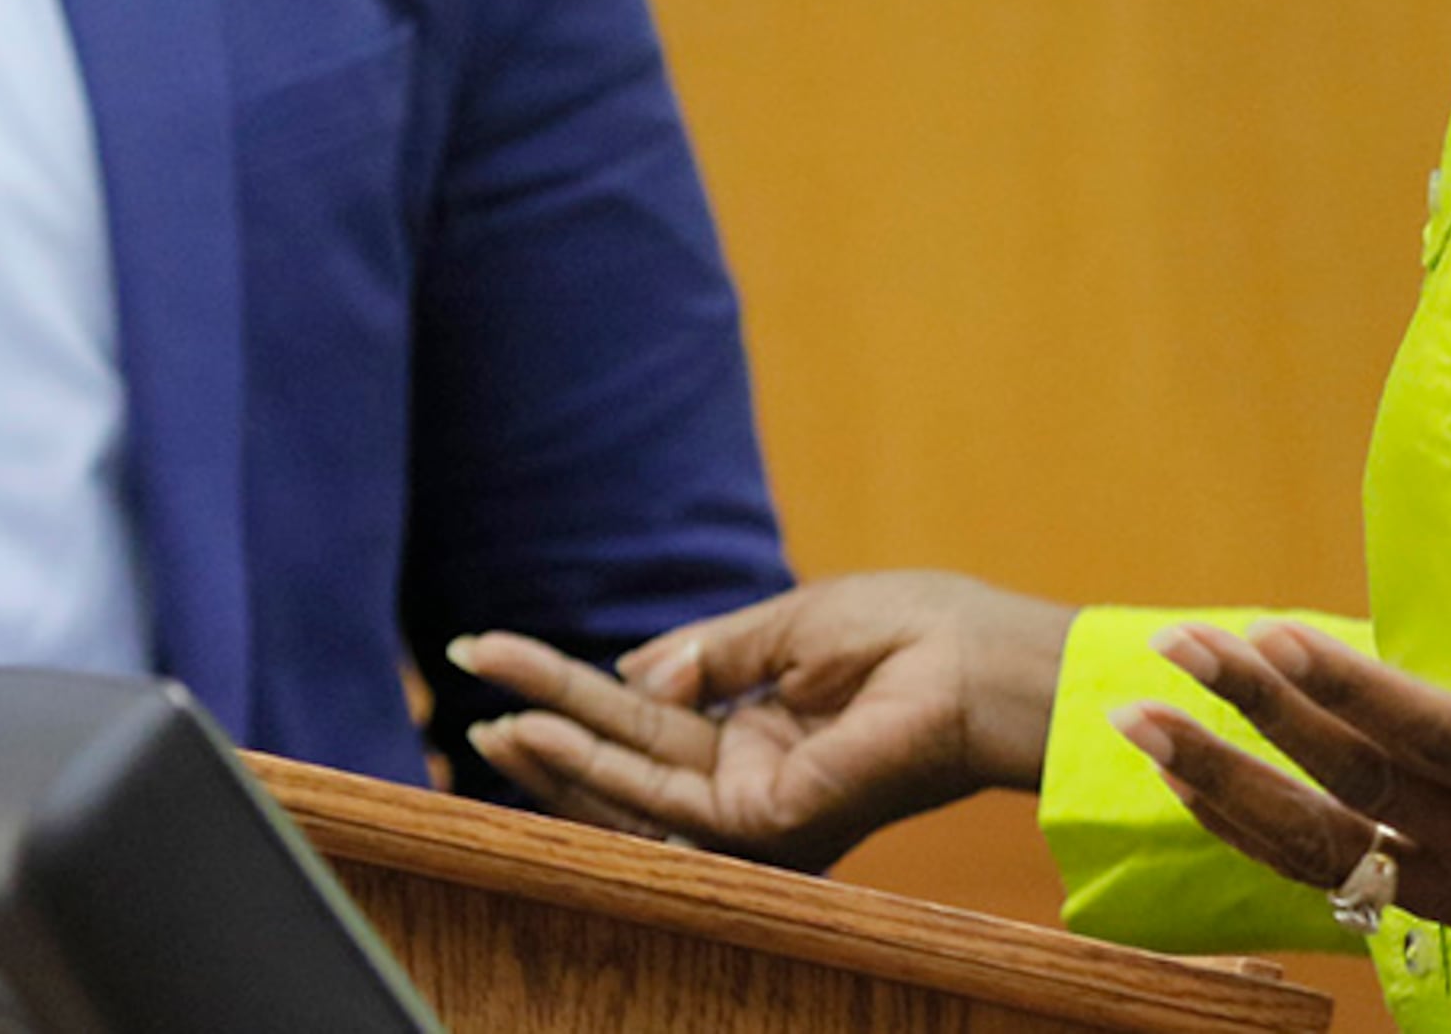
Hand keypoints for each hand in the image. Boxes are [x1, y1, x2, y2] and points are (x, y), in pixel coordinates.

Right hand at [449, 570, 1075, 869]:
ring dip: (555, 753)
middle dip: (545, 723)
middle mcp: (748, 780)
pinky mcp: (765, 822)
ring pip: (629, 787)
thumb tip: (631, 672)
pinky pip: (662, 800)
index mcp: (759, 732)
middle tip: (466, 674)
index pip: (646, 716)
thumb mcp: (792, 626)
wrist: (984, 663)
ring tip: (487, 719)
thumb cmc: (916, 634)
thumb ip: (708, 653)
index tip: (503, 658)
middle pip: (623, 754)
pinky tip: (542, 737)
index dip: (575, 689)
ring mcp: (755, 808)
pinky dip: (596, 769)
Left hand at [1112, 557, 1450, 935]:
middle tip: (1178, 645)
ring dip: (1223, 785)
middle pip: (1364, 789)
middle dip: (1261, 717)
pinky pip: (1330, 874)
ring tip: (1137, 719)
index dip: (1353, 691)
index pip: (1438, 741)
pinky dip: (1248, 828)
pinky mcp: (1446, 908)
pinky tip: (1180, 773)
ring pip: (1326, 853)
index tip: (1269, 631)